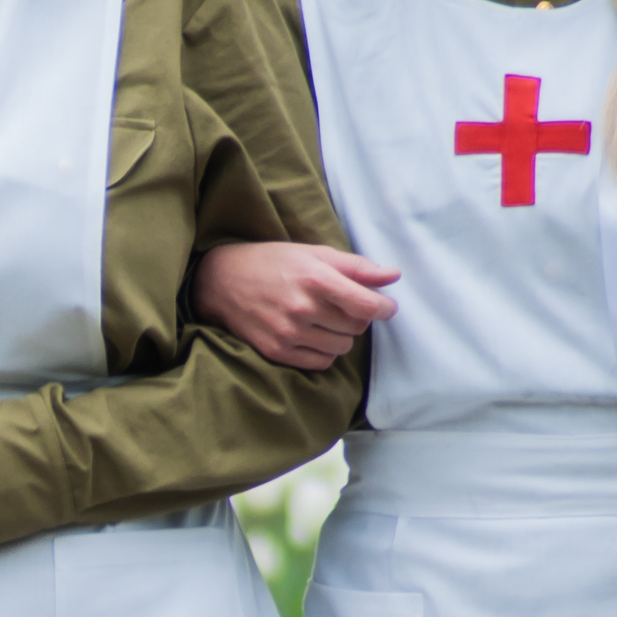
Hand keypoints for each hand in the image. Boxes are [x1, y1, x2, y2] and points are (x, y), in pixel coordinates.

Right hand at [193, 241, 398, 369]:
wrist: (221, 282)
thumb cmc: (273, 263)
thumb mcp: (314, 254)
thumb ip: (356, 267)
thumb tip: (394, 276)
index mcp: (315, 278)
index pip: (366, 305)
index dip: (383, 308)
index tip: (385, 307)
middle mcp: (302, 308)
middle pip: (356, 327)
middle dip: (356, 318)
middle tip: (340, 306)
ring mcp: (288, 333)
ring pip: (341, 347)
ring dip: (340, 336)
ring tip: (323, 320)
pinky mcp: (277, 351)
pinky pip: (321, 362)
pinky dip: (324, 351)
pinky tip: (312, 335)